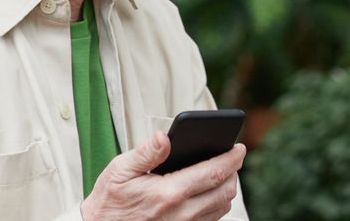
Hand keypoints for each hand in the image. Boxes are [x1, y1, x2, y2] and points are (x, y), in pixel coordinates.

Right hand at [79, 131, 244, 220]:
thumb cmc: (109, 200)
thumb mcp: (120, 170)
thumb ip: (145, 153)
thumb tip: (164, 136)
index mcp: (168, 193)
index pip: (213, 173)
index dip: (232, 158)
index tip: (239, 147)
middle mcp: (181, 214)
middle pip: (224, 191)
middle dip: (233, 171)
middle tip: (233, 156)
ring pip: (221, 207)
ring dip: (227, 188)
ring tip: (222, 171)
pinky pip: (210, 220)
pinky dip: (216, 204)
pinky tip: (209, 192)